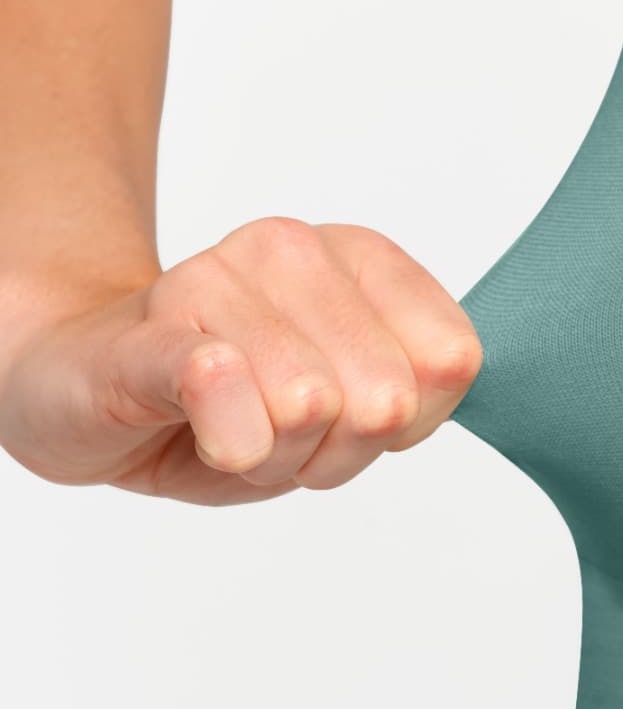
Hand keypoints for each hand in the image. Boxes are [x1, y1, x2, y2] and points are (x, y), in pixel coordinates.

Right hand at [0, 217, 482, 505]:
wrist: (87, 387)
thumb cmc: (229, 400)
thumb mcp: (344, 406)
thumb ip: (411, 399)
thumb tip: (412, 398)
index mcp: (359, 257)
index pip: (449, 360)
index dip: (404, 425)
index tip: (345, 420)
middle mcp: (293, 250)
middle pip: (382, 401)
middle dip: (332, 451)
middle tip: (275, 432)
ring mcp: (217, 280)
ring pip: (308, 410)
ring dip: (269, 458)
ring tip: (228, 428)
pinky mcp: (154, 331)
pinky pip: (219, 380)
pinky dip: (225, 430)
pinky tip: (198, 428)